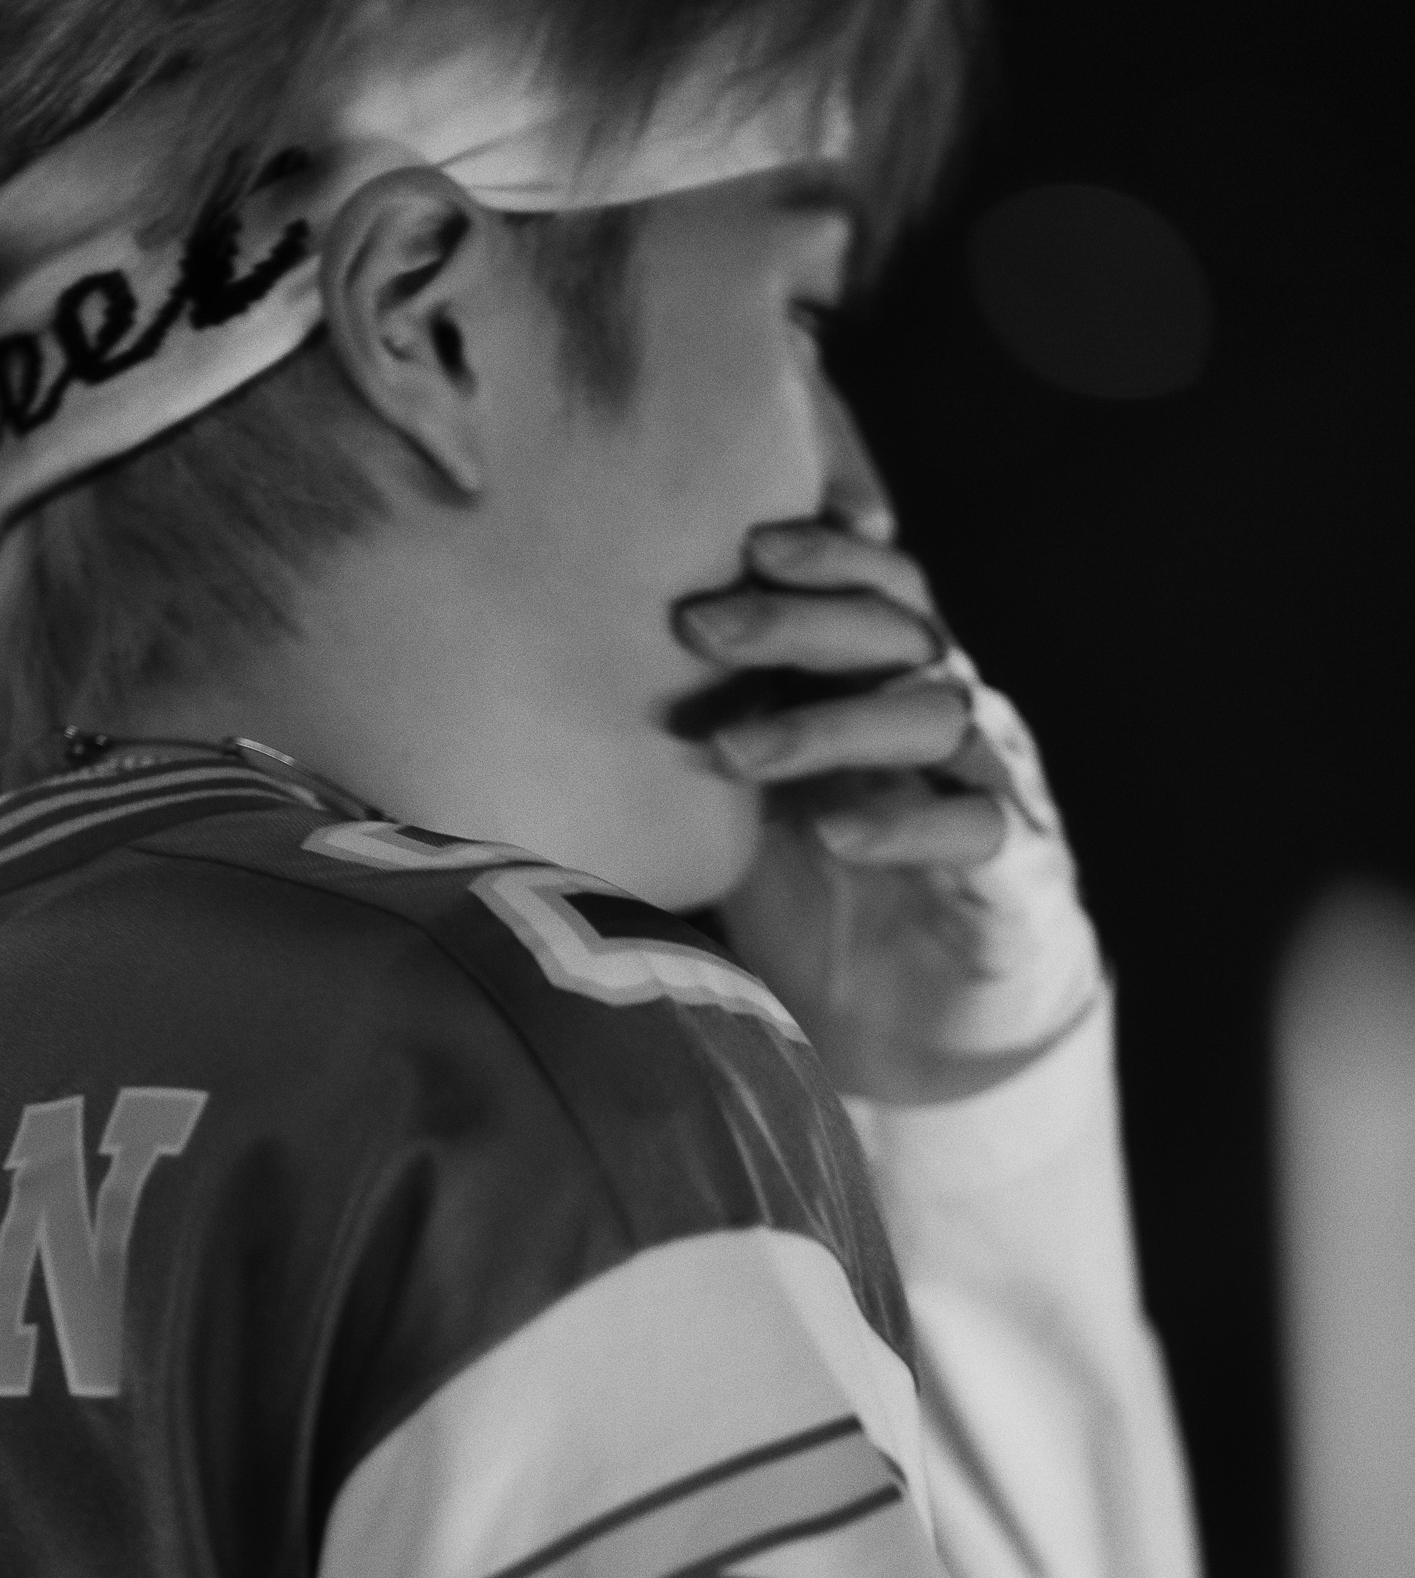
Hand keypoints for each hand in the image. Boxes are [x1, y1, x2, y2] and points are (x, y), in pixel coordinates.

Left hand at [672, 521, 1103, 1103]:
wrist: (921, 1033)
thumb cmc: (821, 902)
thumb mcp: (751, 805)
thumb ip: (708, 734)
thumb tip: (566, 682)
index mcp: (889, 685)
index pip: (878, 587)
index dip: (826, 552)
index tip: (741, 543)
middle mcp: (948, 718)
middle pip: (899, 632)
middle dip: (800, 619)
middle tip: (699, 627)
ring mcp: (990, 787)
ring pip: (936, 716)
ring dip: (830, 724)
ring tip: (734, 752)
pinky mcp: (1011, 875)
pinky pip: (975, 827)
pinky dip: (907, 824)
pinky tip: (835, 832)